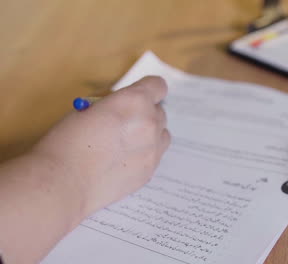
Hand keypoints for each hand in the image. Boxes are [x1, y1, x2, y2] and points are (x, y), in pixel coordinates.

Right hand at [32, 76, 169, 218]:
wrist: (65, 182)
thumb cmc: (67, 143)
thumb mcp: (86, 108)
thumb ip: (112, 103)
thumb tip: (121, 105)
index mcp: (134, 101)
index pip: (157, 86)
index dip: (148, 89)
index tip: (140, 94)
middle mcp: (150, 122)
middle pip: (159, 111)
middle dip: (144, 113)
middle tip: (125, 122)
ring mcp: (153, 148)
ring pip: (162, 133)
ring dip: (149, 133)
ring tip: (125, 142)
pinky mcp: (151, 169)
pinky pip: (155, 154)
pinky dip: (144, 153)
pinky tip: (123, 160)